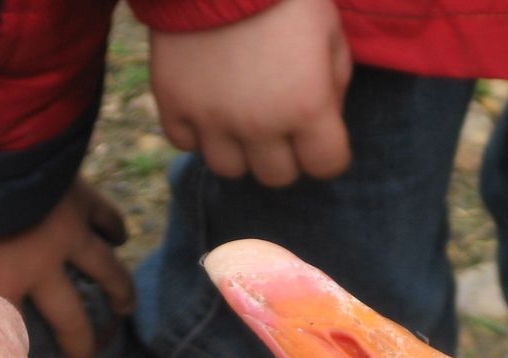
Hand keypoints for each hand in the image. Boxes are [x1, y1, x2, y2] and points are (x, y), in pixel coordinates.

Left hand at [0, 176, 133, 357]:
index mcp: (2, 283)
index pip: (14, 332)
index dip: (19, 354)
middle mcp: (44, 268)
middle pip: (71, 318)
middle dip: (82, 346)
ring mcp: (68, 234)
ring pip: (105, 271)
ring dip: (119, 292)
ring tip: (127, 308)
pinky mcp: (80, 200)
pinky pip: (107, 218)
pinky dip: (116, 229)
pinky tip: (121, 238)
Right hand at [149, 0, 351, 186]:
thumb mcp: (330, 32)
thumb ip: (334, 84)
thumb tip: (323, 121)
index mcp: (308, 107)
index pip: (327, 166)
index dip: (328, 151)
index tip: (320, 134)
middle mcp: (260, 123)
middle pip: (277, 177)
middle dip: (284, 153)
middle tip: (279, 121)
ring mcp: (212, 116)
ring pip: (229, 169)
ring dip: (239, 148)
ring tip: (240, 115)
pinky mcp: (173, 101)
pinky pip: (183, 142)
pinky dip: (195, 129)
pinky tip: (206, 101)